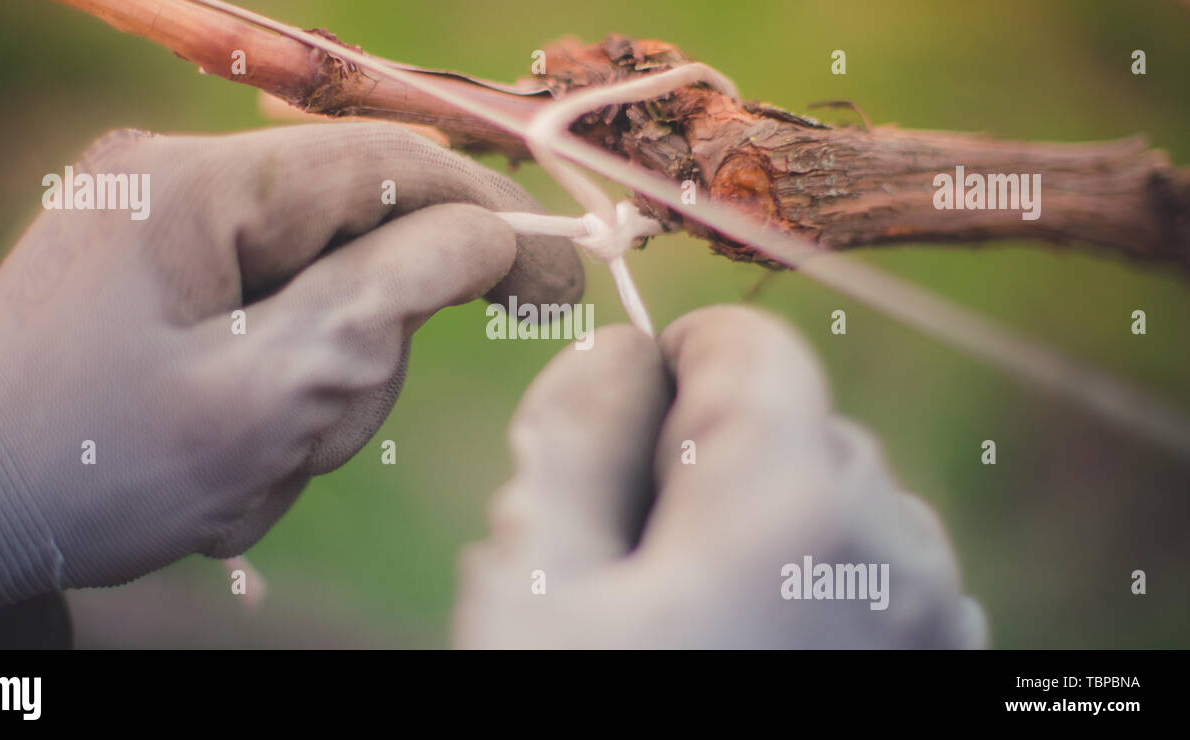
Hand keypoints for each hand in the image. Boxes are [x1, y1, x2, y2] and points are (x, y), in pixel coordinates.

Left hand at [0, 122, 581, 641]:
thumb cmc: (92, 471)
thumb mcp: (262, 398)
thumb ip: (387, 302)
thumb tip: (493, 234)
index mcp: (193, 187)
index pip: (384, 165)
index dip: (488, 215)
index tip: (563, 271)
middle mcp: (174, 182)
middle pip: (351, 235)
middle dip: (363, 344)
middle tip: (316, 426)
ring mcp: (162, 227)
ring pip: (315, 288)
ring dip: (314, 383)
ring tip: (252, 452)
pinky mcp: (158, 274)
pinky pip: (268, 315)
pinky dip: (276, 387)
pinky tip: (229, 442)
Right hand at [453, 306, 986, 647]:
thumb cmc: (581, 724)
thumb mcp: (532, 584)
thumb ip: (569, 435)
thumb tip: (614, 350)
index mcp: (789, 502)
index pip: (750, 345)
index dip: (671, 359)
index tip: (620, 417)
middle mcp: (896, 548)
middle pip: (797, 416)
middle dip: (708, 449)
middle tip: (629, 549)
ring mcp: (934, 616)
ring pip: (843, 490)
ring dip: (762, 512)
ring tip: (686, 609)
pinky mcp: (943, 664)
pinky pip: (880, 565)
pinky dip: (815, 570)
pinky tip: (748, 641)